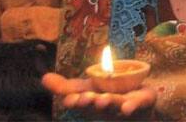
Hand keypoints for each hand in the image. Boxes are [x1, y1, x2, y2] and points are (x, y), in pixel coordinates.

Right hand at [41, 72, 155, 117]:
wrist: (140, 104)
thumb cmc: (108, 96)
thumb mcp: (87, 89)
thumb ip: (66, 87)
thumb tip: (44, 78)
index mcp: (90, 103)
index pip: (79, 102)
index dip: (74, 101)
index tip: (68, 100)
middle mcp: (105, 107)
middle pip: (95, 105)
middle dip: (88, 103)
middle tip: (84, 98)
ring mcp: (123, 106)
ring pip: (114, 105)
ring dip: (107, 103)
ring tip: (102, 100)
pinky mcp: (141, 103)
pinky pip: (137, 104)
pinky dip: (131, 106)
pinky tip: (127, 108)